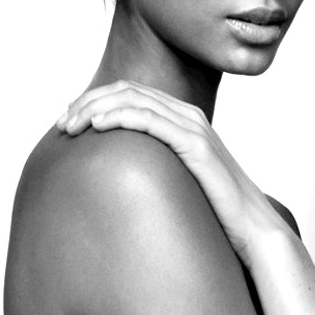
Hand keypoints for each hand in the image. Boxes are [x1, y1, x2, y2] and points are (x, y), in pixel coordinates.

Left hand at [57, 80, 281, 264]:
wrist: (250, 225)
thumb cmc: (214, 207)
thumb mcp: (178, 176)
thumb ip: (157, 161)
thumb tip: (119, 169)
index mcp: (185, 117)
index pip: (132, 92)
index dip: (95, 99)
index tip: (69, 121)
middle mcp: (190, 115)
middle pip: (128, 90)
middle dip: (88, 101)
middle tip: (63, 126)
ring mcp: (195, 128)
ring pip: (136, 99)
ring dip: (96, 107)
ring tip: (72, 127)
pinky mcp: (197, 145)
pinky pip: (152, 120)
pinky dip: (121, 116)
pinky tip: (98, 126)